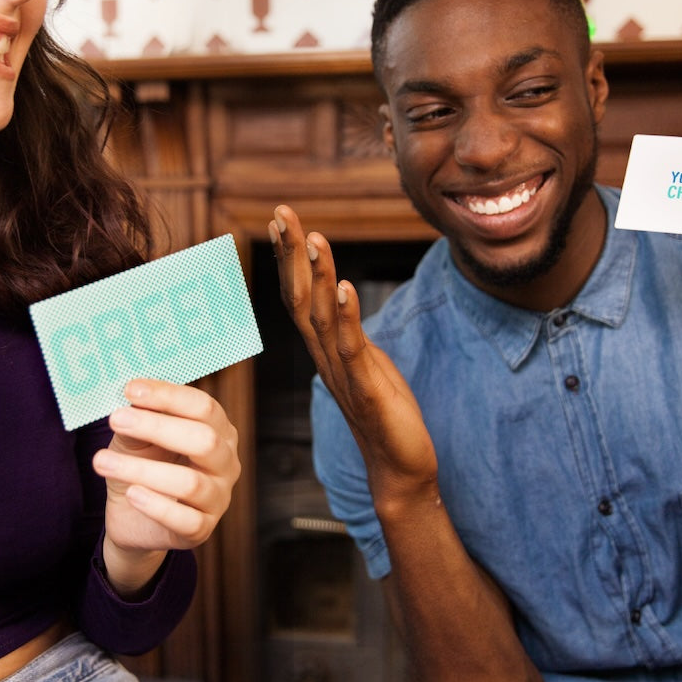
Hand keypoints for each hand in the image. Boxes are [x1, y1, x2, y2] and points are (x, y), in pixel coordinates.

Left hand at [92, 378, 239, 594]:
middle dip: (158, 427)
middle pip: (204, 440)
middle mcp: (226, 461)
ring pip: (190, 483)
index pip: (203, 406)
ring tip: (102, 461)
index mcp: (218, 429)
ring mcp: (219, 497)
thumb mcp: (137, 437)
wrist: (133, 516)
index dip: (168, 396)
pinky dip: (155, 506)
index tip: (131, 390)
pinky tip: (131, 494)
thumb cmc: (143, 463)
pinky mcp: (203, 529)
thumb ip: (138, 420)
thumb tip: (132, 400)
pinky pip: (185, 520)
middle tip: (117, 419)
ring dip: (142, 470)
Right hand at [269, 205, 438, 503]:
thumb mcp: (363, 360)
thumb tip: (340, 298)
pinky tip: (346, 288)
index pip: (299, 294)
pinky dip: (346, 316)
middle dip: (292, 254)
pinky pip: (351, 349)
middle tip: (283, 213)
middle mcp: (325, 357)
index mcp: (324, 347)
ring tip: (315, 238)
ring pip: (322, 318)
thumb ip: (346, 330)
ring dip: (318, 276)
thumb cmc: (383, 411)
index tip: (282, 219)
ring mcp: (343, 374)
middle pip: (300, 298)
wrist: (399, 468)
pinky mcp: (367, 391)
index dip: (289, 256)